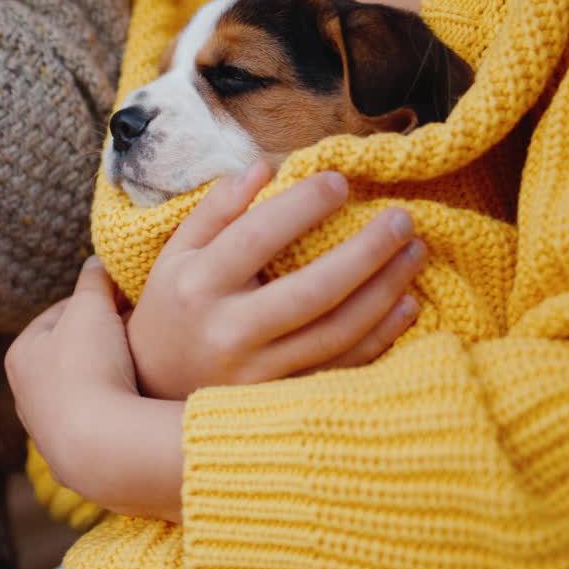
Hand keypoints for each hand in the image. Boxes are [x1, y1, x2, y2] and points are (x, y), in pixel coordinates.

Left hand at [6, 258, 184, 521]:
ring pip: (84, 389)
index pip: (59, 315)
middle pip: (71, 353)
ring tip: (141, 367)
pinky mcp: (74, 459)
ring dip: (110, 376)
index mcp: (20, 355)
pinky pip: (98, 422)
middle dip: (102, 340)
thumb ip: (94, 279)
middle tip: (136, 331)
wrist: (100, 446)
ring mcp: (48, 431)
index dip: (94, 302)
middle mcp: (25, 396)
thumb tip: (98, 261)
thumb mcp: (92, 307)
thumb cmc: (88, 367)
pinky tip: (137, 404)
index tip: (124, 300)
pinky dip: (114, 409)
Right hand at [129, 162, 425, 399]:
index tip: (341, 182)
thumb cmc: (173, 306)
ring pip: (336, 333)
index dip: (303, 206)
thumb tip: (264, 167)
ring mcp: (256, 374)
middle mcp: (227, 332)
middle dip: (366, 252)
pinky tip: (406, 304)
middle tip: (402, 219)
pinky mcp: (278, 401)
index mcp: (197, 285)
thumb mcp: (177, 254)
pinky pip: (340, 368)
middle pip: (312, 291)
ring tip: (414, 253)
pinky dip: (380, 337)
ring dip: (384, 291)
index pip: (257, 237)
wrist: (154, 386)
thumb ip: (216, 211)